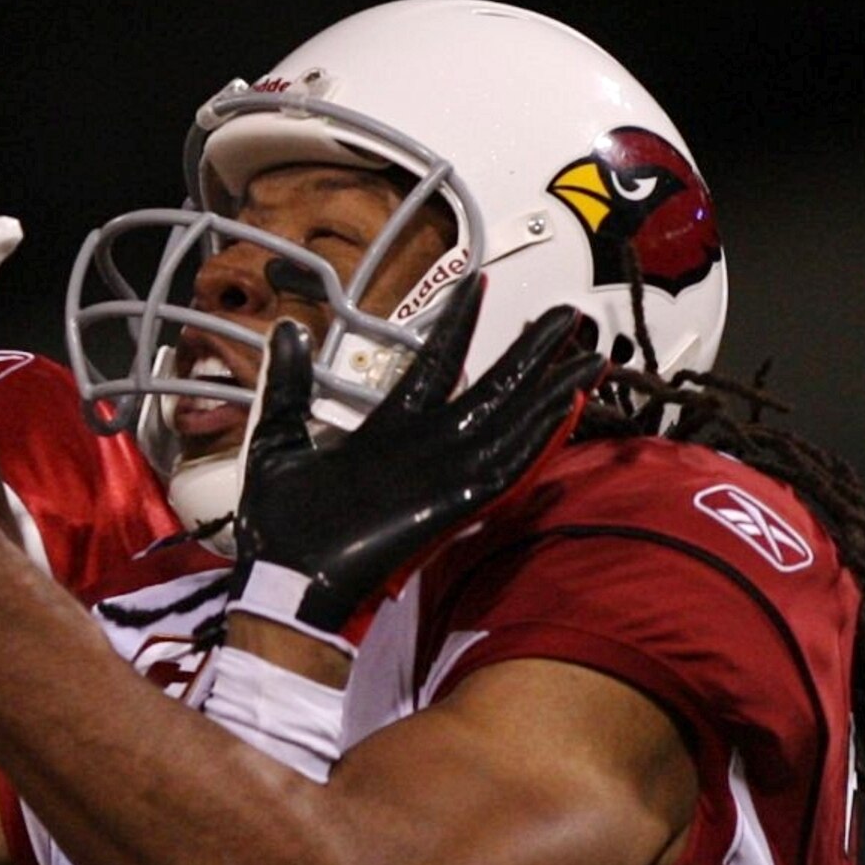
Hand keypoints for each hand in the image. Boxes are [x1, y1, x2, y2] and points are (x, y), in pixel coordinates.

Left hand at [237, 288, 599, 634]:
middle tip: (566, 313)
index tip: (478, 281)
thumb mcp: (276, 439)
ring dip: (548, 388)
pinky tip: (566, 405)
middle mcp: (423, 447)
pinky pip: (505, 465)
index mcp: (386, 430)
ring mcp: (440, 474)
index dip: (459, 324)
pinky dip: (536, 437)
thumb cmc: (277, 524)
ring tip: (589, 352)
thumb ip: (289, 386)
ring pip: (508, 420)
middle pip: (489, 388)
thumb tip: (285, 329)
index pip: (434, 364)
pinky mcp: (450, 504)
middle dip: (529, 353)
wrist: (279, 582)